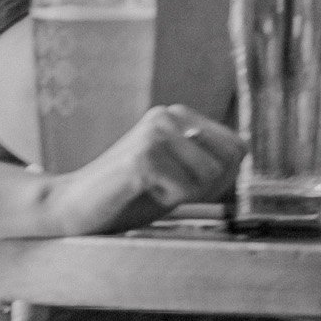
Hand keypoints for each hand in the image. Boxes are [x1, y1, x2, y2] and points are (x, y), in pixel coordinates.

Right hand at [44, 105, 242, 235]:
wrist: (74, 205)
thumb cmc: (130, 195)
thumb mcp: (179, 175)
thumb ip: (211, 164)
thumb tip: (246, 153)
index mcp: (179, 115)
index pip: (237, 148)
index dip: (222, 179)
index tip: (186, 185)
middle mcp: (168, 116)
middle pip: (227, 163)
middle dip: (206, 188)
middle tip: (166, 189)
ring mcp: (154, 133)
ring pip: (208, 177)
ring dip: (184, 195)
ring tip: (150, 189)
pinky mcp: (142, 156)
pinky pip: (183, 190)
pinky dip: (165, 201)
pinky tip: (139, 191)